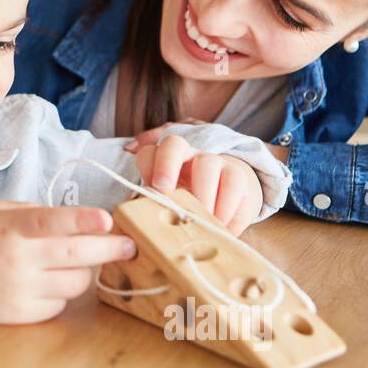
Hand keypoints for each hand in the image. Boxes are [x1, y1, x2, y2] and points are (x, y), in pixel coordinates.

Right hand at [0, 201, 139, 329]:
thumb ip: (31, 210)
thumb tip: (76, 218)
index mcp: (9, 228)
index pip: (51, 221)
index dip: (82, 220)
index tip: (108, 219)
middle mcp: (16, 260)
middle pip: (76, 256)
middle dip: (110, 250)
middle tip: (129, 246)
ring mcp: (20, 291)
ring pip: (76, 283)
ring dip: (84, 273)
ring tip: (72, 264)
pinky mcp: (22, 316)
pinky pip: (61, 305)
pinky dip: (61, 294)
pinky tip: (45, 285)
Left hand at [122, 128, 261, 236]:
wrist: (227, 204)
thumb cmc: (188, 207)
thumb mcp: (168, 208)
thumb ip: (150, 206)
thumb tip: (130, 212)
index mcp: (163, 162)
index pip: (149, 152)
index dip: (147, 166)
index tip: (150, 189)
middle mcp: (186, 156)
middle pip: (173, 144)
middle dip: (166, 165)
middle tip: (165, 191)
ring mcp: (213, 162)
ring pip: (206, 163)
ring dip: (201, 194)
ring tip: (199, 220)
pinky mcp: (236, 174)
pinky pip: (232, 181)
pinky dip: (225, 206)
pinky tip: (219, 224)